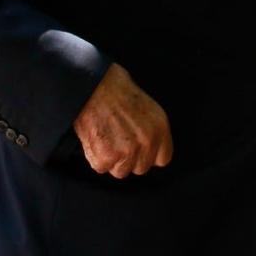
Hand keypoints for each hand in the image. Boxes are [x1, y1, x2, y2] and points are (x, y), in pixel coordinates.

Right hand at [73, 63, 172, 178]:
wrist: (92, 84)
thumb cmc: (115, 89)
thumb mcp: (147, 107)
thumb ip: (152, 132)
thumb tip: (149, 150)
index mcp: (160, 128)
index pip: (162, 159)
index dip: (148, 154)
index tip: (137, 147)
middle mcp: (147, 141)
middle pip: (140, 168)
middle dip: (128, 158)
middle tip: (116, 137)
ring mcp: (128, 150)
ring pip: (121, 171)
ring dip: (111, 159)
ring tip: (105, 135)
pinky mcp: (107, 156)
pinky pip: (101, 167)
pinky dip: (94, 155)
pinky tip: (95, 136)